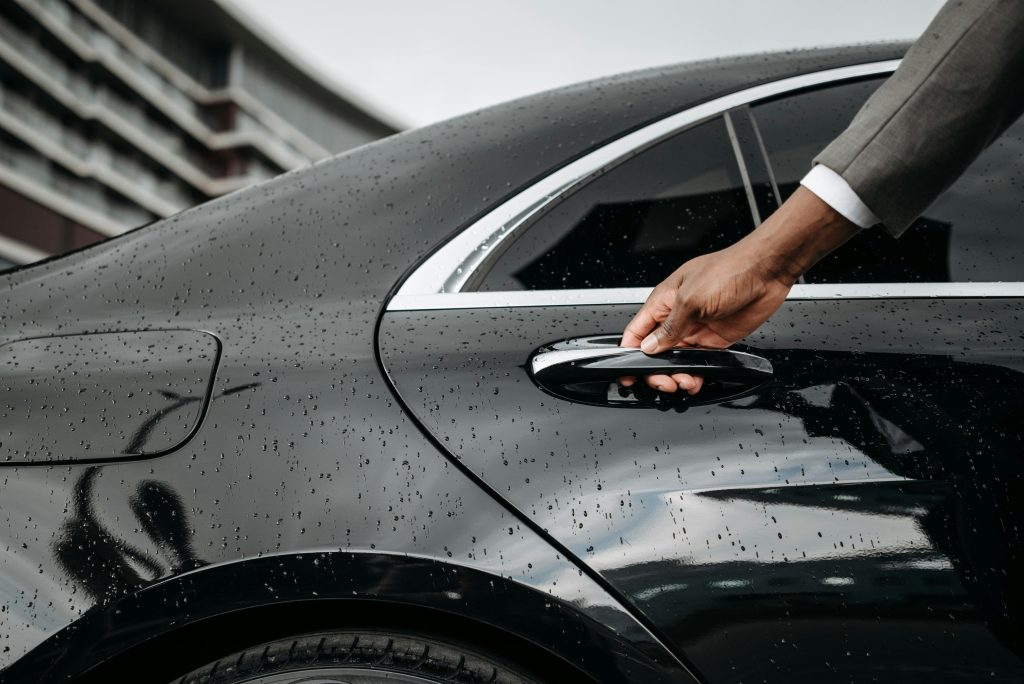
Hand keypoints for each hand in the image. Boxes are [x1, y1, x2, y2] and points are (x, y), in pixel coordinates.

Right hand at [619, 186, 858, 393]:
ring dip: (677, 374)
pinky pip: (700, 362)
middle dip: (656, 370)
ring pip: (678, 360)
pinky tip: (697, 380)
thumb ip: (669, 327)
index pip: (637, 332)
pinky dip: (697, 374)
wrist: (766, 271)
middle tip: (664, 382)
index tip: (627, 372)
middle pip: (656, 351)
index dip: (628, 352)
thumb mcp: (691, 299)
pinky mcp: (716, 339)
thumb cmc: (729, 270)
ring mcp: (696, 329)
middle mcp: (678, 316)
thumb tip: (650, 347)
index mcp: (664, 302)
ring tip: (685, 382)